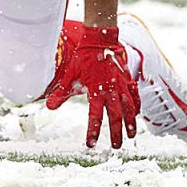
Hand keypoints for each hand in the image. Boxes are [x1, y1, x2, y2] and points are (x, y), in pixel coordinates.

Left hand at [45, 25, 139, 148]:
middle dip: (116, 133)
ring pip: (129, 108)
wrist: (100, 39)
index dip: (93, 131)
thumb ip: (61, 92)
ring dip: (130, 123)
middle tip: (116, 147)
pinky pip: (135, 95)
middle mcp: (111, 90)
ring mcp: (121, 85)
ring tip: (131, 136)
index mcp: (96, 91)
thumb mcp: (70, 75)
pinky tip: (137, 115)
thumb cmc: (84, 58)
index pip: (95, 116)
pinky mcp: (127, 79)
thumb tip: (49, 107)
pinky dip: (136, 106)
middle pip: (116, 116)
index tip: (91, 144)